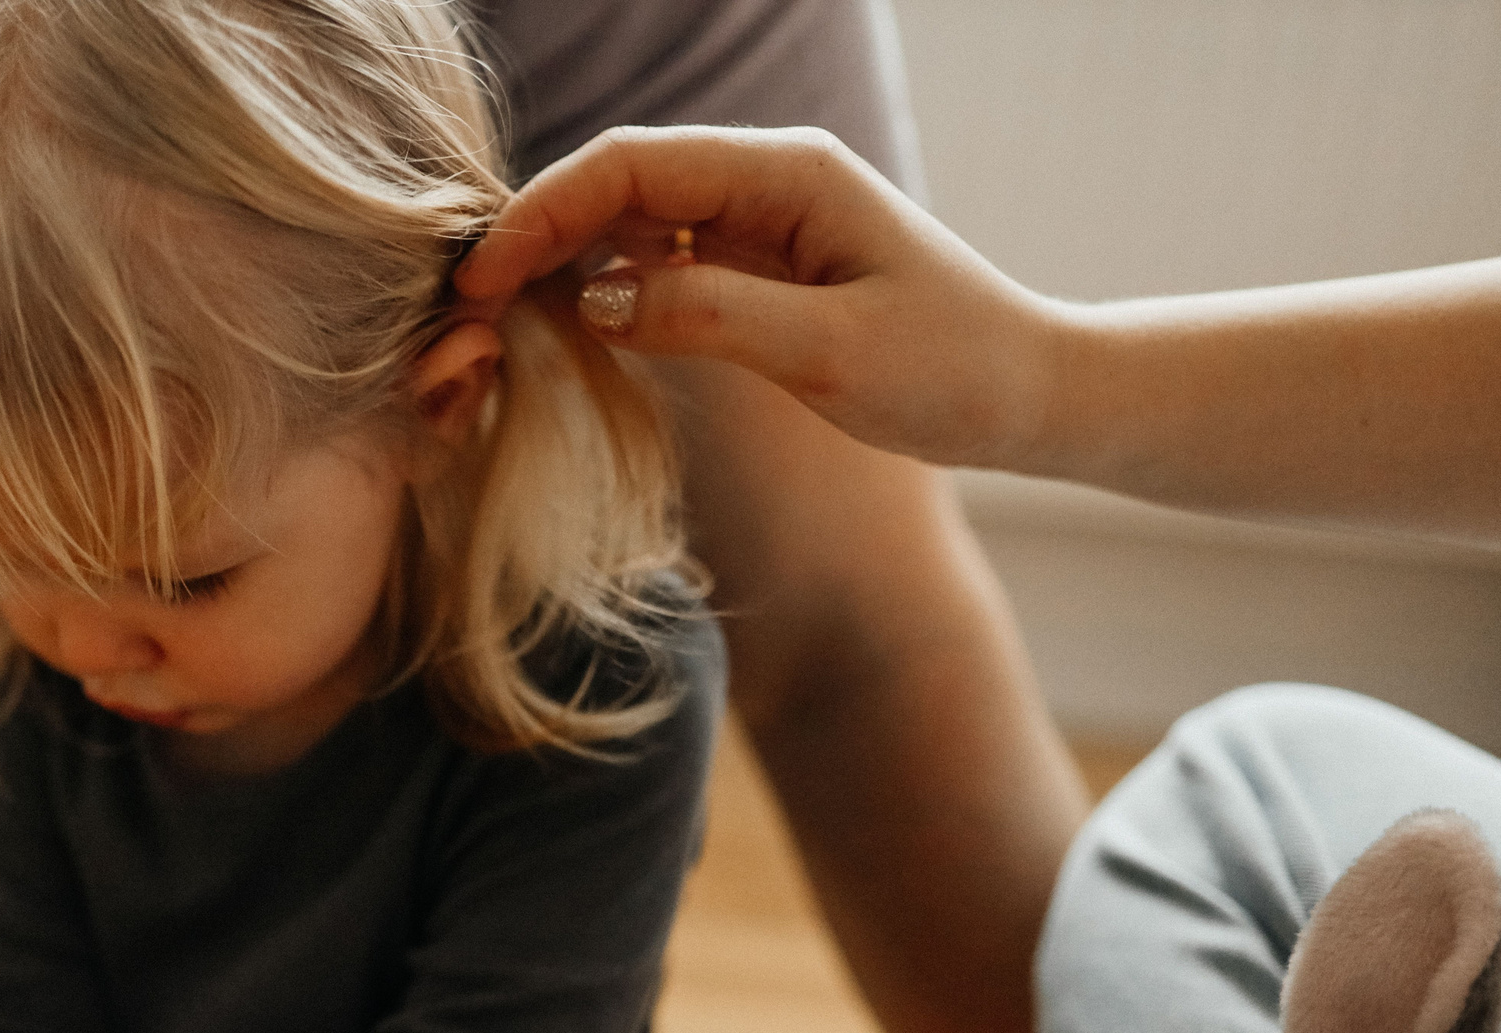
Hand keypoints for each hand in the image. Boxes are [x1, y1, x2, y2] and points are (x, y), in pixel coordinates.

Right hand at [455, 125, 1068, 470]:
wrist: (1032, 395)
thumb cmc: (952, 369)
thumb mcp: (829, 353)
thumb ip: (711, 318)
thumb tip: (597, 302)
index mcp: (788, 174)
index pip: (632, 169)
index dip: (544, 214)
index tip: (485, 279)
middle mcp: (766, 183)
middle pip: (617, 186)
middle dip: (535, 235)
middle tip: (468, 308)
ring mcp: (758, 226)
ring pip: (629, 226)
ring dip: (561, 266)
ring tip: (499, 324)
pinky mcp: (756, 272)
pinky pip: (657, 267)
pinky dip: (603, 293)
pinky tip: (566, 333)